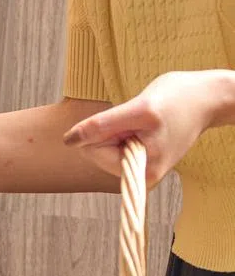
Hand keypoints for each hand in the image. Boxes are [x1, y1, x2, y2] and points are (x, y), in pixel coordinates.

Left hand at [62, 70, 234, 183]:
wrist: (205, 98)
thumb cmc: (176, 99)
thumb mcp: (138, 108)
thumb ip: (102, 126)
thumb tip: (68, 141)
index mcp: (141, 172)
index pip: (92, 150)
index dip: (103, 128)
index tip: (131, 119)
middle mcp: (143, 177)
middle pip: (98, 151)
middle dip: (113, 130)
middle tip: (140, 119)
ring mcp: (144, 171)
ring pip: (107, 147)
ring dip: (120, 129)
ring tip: (146, 122)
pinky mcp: (146, 163)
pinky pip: (117, 146)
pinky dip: (125, 131)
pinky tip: (147, 127)